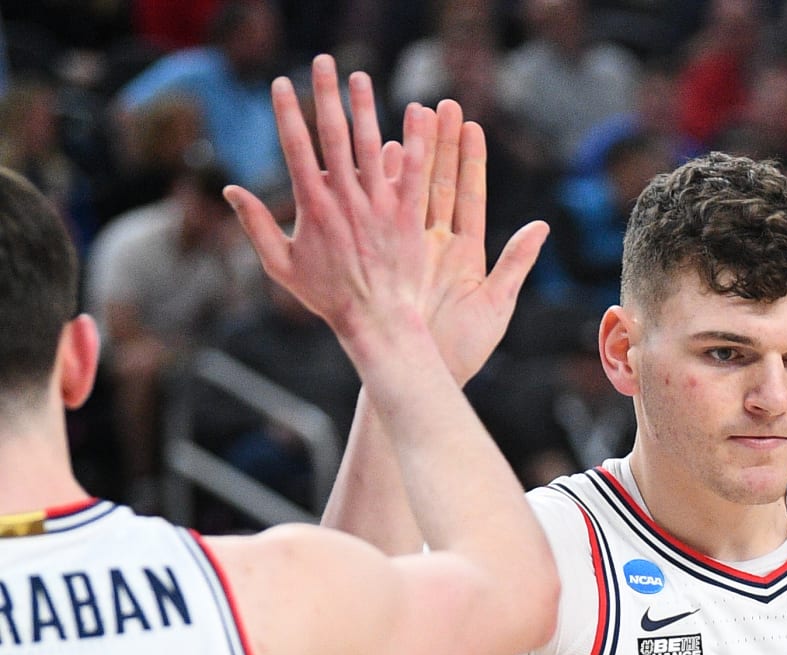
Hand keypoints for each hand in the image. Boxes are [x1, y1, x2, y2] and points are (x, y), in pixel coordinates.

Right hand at [225, 56, 439, 351]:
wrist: (376, 322)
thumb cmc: (328, 297)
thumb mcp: (281, 265)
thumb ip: (256, 225)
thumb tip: (230, 190)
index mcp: (312, 206)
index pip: (296, 147)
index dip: (287, 112)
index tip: (282, 82)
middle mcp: (345, 200)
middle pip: (333, 136)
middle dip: (326, 95)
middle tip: (324, 62)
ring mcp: (378, 207)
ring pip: (371, 146)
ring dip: (365, 108)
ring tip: (360, 76)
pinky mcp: (408, 217)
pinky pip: (414, 173)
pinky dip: (415, 142)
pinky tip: (417, 112)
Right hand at [410, 99, 548, 385]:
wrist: (419, 373)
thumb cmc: (461, 350)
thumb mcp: (495, 306)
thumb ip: (517, 264)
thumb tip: (541, 227)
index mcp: (466, 254)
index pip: (469, 195)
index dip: (470, 160)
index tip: (471, 125)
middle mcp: (438, 245)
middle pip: (441, 183)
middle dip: (443, 143)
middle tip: (444, 104)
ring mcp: (411, 249)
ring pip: (412, 192)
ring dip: (413, 154)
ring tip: (414, 114)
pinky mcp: (390, 258)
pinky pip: (386, 215)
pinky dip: (385, 184)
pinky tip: (383, 149)